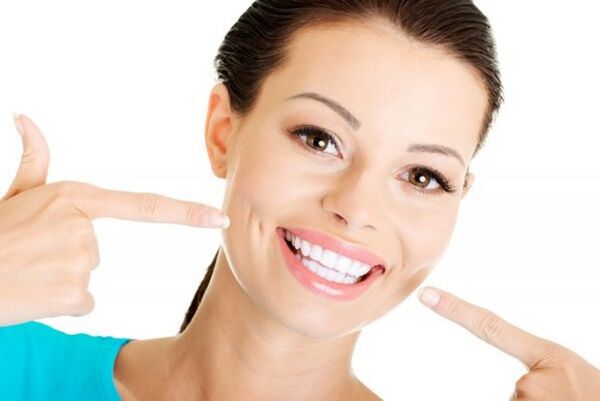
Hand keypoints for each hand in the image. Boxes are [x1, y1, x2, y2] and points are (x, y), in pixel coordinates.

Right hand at [0, 114, 229, 325]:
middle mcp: (85, 228)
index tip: (220, 217)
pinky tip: (34, 292)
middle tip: (31, 254)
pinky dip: (61, 302)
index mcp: (76, 199)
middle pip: (97, 250)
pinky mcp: (75, 293)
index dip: (187, 213)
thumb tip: (24, 117)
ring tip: (28, 270)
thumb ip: (33, 160)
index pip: (146, 206)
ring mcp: (82, 261)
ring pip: (87, 276)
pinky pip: (82, 301)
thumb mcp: (13, 194)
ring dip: (61, 277)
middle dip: (69, 255)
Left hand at [418, 286, 599, 399]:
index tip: (426, 294)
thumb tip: (516, 386)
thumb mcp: (568, 371)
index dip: (456, 310)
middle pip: (514, 389)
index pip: (491, 327)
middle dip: (531, 398)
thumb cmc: (594, 394)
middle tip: (562, 400)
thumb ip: (538, 371)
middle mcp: (531, 381)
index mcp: (547, 356)